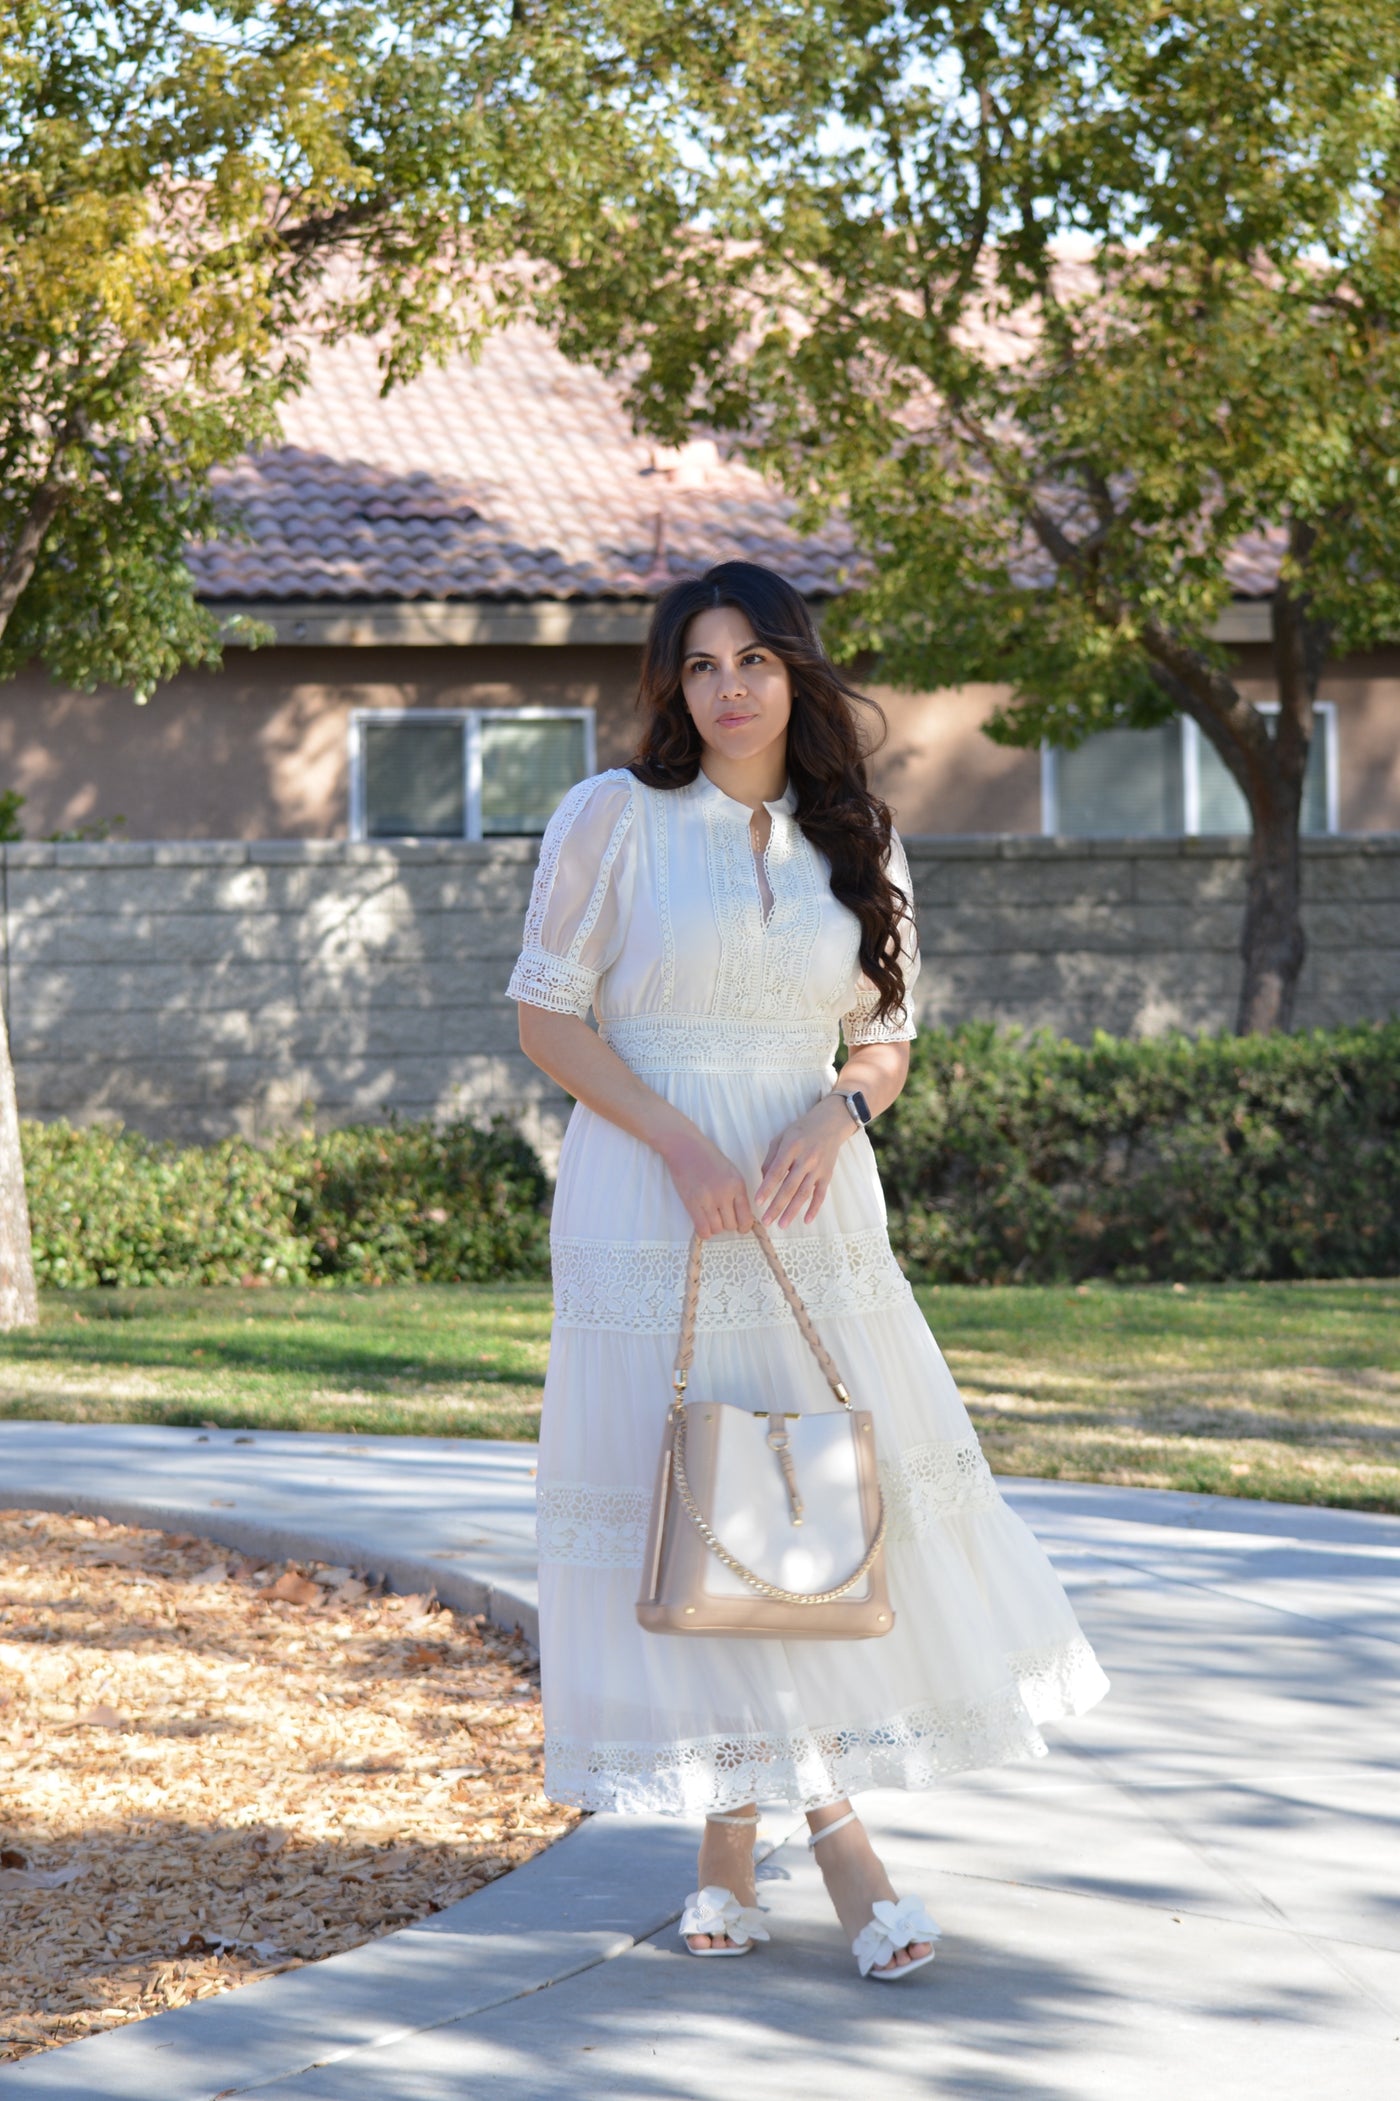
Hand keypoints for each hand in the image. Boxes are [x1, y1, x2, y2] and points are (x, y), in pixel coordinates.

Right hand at [661, 1128, 754, 1238]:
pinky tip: (702, 1222)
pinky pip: (702, 1229)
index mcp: (737, 1185)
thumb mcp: (732, 1172)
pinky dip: (704, 1231)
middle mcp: (725, 1193)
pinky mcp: (692, 1203)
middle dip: (728, 1225)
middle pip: (731, 1225)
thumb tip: (743, 1216)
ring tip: (711, 1217)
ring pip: (717, 1229)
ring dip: (715, 1227)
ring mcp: (708, 1199)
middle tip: (722, 1217)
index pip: (747, 1217)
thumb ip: (738, 1193)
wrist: (686, 1148)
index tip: (740, 1227)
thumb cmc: (708, 1158)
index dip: (744, 1226)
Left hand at [755, 1095, 853, 1228]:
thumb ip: (770, 1158)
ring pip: (804, 1193)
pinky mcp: (827, 1175)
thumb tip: (764, 1180)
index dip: (767, 1188)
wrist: (830, 1123)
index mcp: (791, 1147)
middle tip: (766, 1221)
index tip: (757, 1201)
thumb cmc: (801, 1130)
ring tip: (782, 1224)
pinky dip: (814, 1208)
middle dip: (777, 1206)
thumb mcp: (781, 1137)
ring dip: (793, 1211)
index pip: (777, 1171)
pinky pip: (821, 1194)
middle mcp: (806, 1159)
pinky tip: (806, 1220)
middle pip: (789, 1187)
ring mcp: (818, 1168)